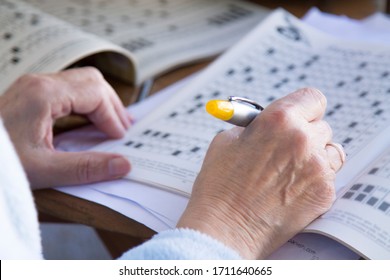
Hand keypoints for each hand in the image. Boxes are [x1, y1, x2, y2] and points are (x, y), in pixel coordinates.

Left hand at [0, 67, 131, 188]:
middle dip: (111, 104)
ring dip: (100, 101)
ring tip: (111, 123)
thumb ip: (85, 167)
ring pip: (81, 81)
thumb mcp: (42, 169)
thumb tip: (122, 164)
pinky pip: (68, 88)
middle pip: (92, 81)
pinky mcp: (31, 93)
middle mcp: (40, 83)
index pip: (95, 94)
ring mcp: (34, 85)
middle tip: (123, 128)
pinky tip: (89, 120)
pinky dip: (85, 102)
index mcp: (44, 95)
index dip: (113, 116)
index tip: (120, 138)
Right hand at [177, 88, 344, 258]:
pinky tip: (290, 190)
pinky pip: (329, 177)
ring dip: (315, 157)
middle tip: (287, 149)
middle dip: (306, 135)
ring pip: (331, 151)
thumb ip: (254, 126)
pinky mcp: (324, 194)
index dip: (305, 108)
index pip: (312, 98)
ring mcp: (317, 168)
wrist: (223, 228)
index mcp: (278, 120)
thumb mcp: (226, 141)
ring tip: (289, 171)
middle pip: (322, 126)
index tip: (300, 116)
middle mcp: (303, 140)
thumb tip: (267, 123)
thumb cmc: (219, 186)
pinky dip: (314, 180)